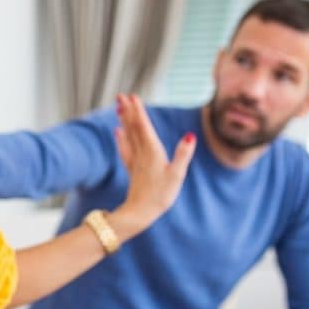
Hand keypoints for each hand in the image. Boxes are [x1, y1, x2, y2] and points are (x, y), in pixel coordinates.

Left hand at [112, 93, 195, 234]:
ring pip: (128, 135)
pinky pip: (125, 149)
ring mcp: (135, 160)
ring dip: (123, 120)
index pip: (144, 127)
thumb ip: (183, 154)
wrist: (140, 213)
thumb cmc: (161, 195)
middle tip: (121, 95)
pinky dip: (121, 138)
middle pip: (133, 127)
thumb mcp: (177, 175)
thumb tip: (190, 135)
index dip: (139, 111)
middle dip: (128, 111)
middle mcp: (141, 153)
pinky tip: (117, 132)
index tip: (132, 96)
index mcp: (152, 151)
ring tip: (118, 107)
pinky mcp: (132, 169)